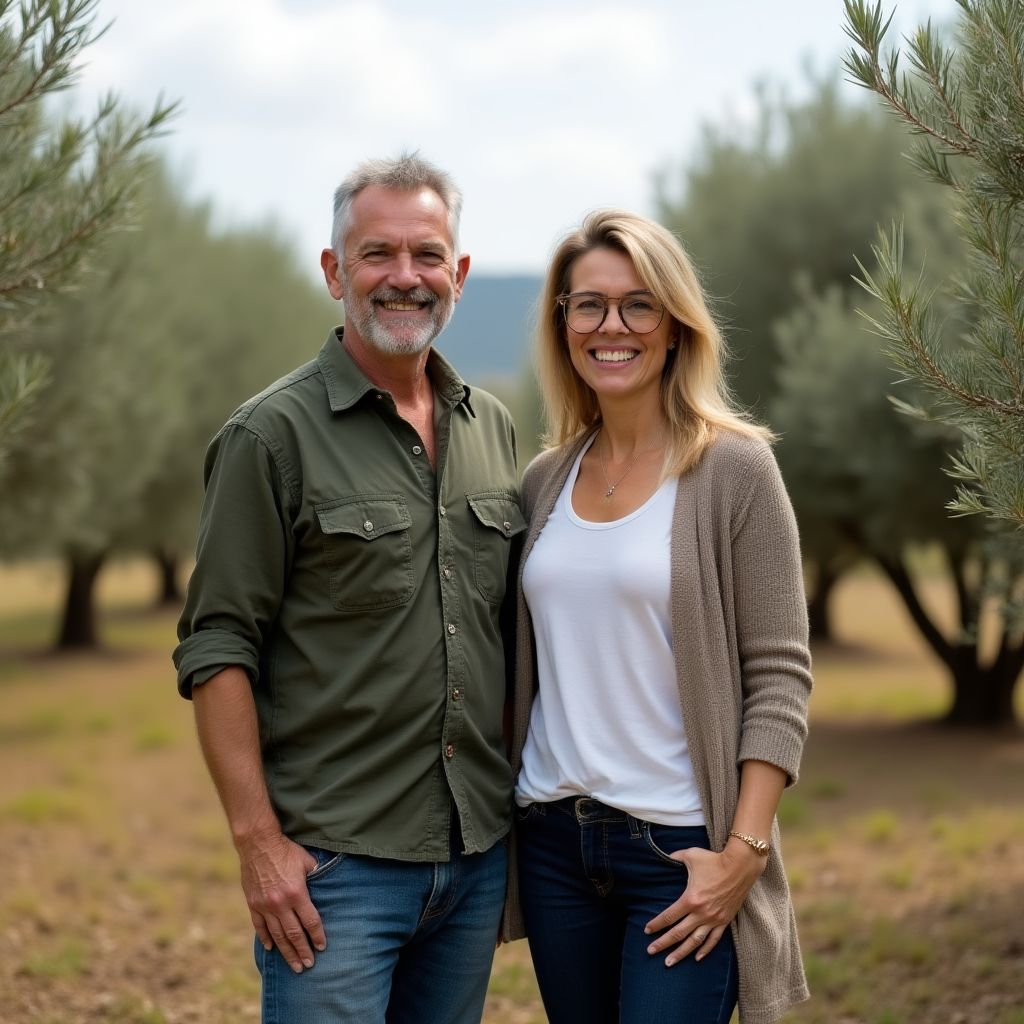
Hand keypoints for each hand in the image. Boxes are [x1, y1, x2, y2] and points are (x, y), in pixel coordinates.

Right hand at [236, 829, 326, 972]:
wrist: (258, 843)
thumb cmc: (286, 850)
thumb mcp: (306, 860)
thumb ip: (317, 874)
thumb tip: (328, 882)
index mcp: (297, 893)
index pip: (310, 921)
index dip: (317, 935)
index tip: (322, 947)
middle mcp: (280, 903)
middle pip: (294, 933)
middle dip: (303, 951)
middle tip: (308, 965)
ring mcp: (265, 906)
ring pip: (277, 935)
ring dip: (286, 951)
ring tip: (294, 965)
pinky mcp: (253, 904)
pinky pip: (259, 926)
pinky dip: (265, 938)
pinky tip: (271, 948)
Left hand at [644, 842, 765, 965]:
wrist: (740, 866)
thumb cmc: (714, 860)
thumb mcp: (691, 855)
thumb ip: (675, 857)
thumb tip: (665, 856)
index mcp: (691, 899)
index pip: (669, 916)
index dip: (656, 924)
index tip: (646, 930)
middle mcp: (701, 913)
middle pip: (678, 933)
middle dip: (663, 943)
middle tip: (650, 951)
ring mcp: (714, 919)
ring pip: (694, 942)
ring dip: (681, 953)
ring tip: (669, 962)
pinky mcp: (725, 921)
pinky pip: (714, 940)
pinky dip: (705, 950)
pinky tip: (697, 958)